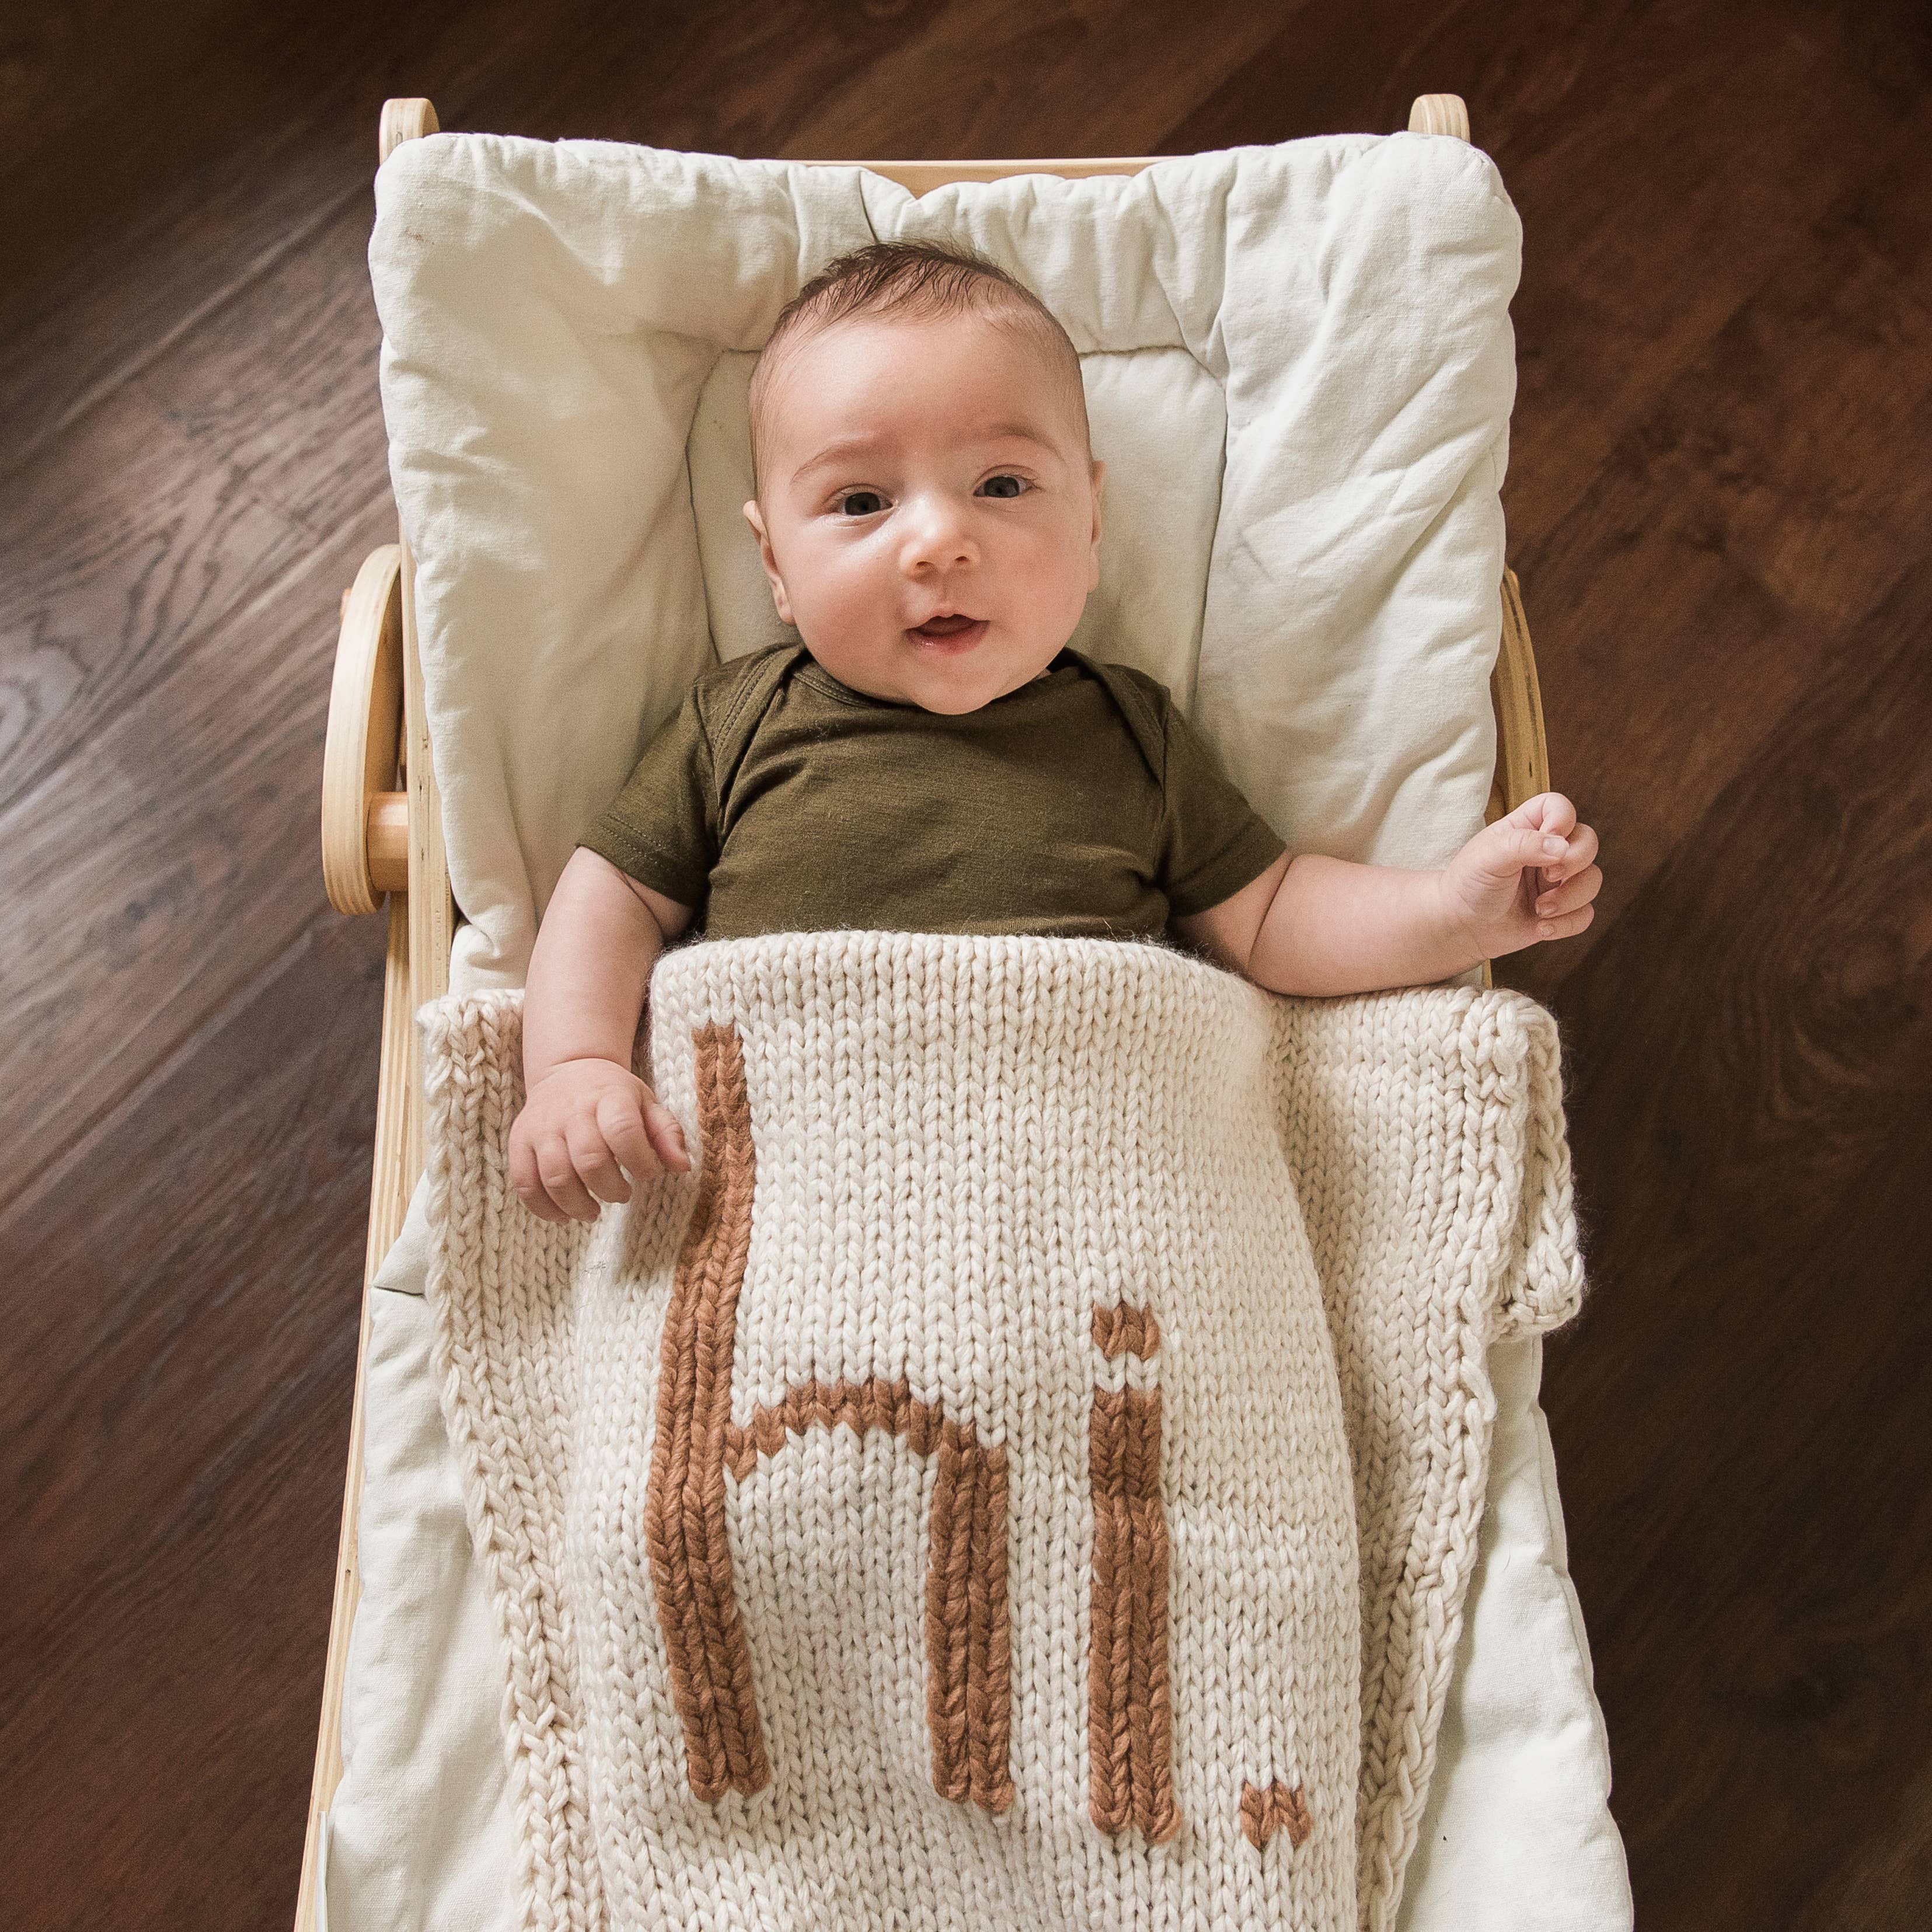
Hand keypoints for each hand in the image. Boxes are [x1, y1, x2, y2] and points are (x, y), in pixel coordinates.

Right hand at [508, 1056, 690, 1224]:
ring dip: (578, 1204)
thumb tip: (682, 1167)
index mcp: (609, 1097)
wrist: (567, 1071)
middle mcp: (571, 1110)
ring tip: (593, 1211)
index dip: (639, 1161)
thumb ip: (667, 1134)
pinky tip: (564, 1215)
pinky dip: (544, 1208)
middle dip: (610, 1188)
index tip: (647, 1174)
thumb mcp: (647, 1104)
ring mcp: (541, 1127)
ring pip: (555, 1177)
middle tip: (622, 1194)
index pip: (623, 1131)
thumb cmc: (614, 1096)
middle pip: (588, 1160)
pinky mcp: (519, 1142)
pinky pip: (524, 1183)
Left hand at [1438, 792, 1601, 963]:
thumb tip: (1562, 847)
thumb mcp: (1488, 857)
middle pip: (1588, 841)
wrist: (1459, 928)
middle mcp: (1547, 851)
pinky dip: (1567, 923)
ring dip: (1571, 897)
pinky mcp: (1561, 911)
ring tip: (1540, 909)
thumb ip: (1523, 845)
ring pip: (1592, 879)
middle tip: (1548, 876)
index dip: (1563, 819)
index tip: (1547, 837)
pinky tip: (1541, 928)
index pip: (1560, 807)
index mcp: (1527, 828)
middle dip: (1575, 861)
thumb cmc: (1468, 884)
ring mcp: (1557, 881)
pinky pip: (1585, 914)